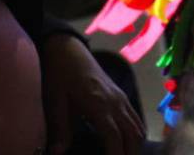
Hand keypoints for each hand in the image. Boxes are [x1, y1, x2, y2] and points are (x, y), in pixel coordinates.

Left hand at [42, 34, 144, 154]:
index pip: (114, 136)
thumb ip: (60, 128)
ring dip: (135, 145)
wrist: (68, 49)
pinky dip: (136, 134)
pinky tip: (128, 144)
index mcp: (99, 104)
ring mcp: (121, 97)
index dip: (117, 154)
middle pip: (133, 134)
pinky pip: (135, 118)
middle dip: (130, 153)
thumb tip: (57, 153)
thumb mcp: (55, 100)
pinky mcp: (121, 95)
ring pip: (138, 127)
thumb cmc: (59, 74)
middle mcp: (115, 101)